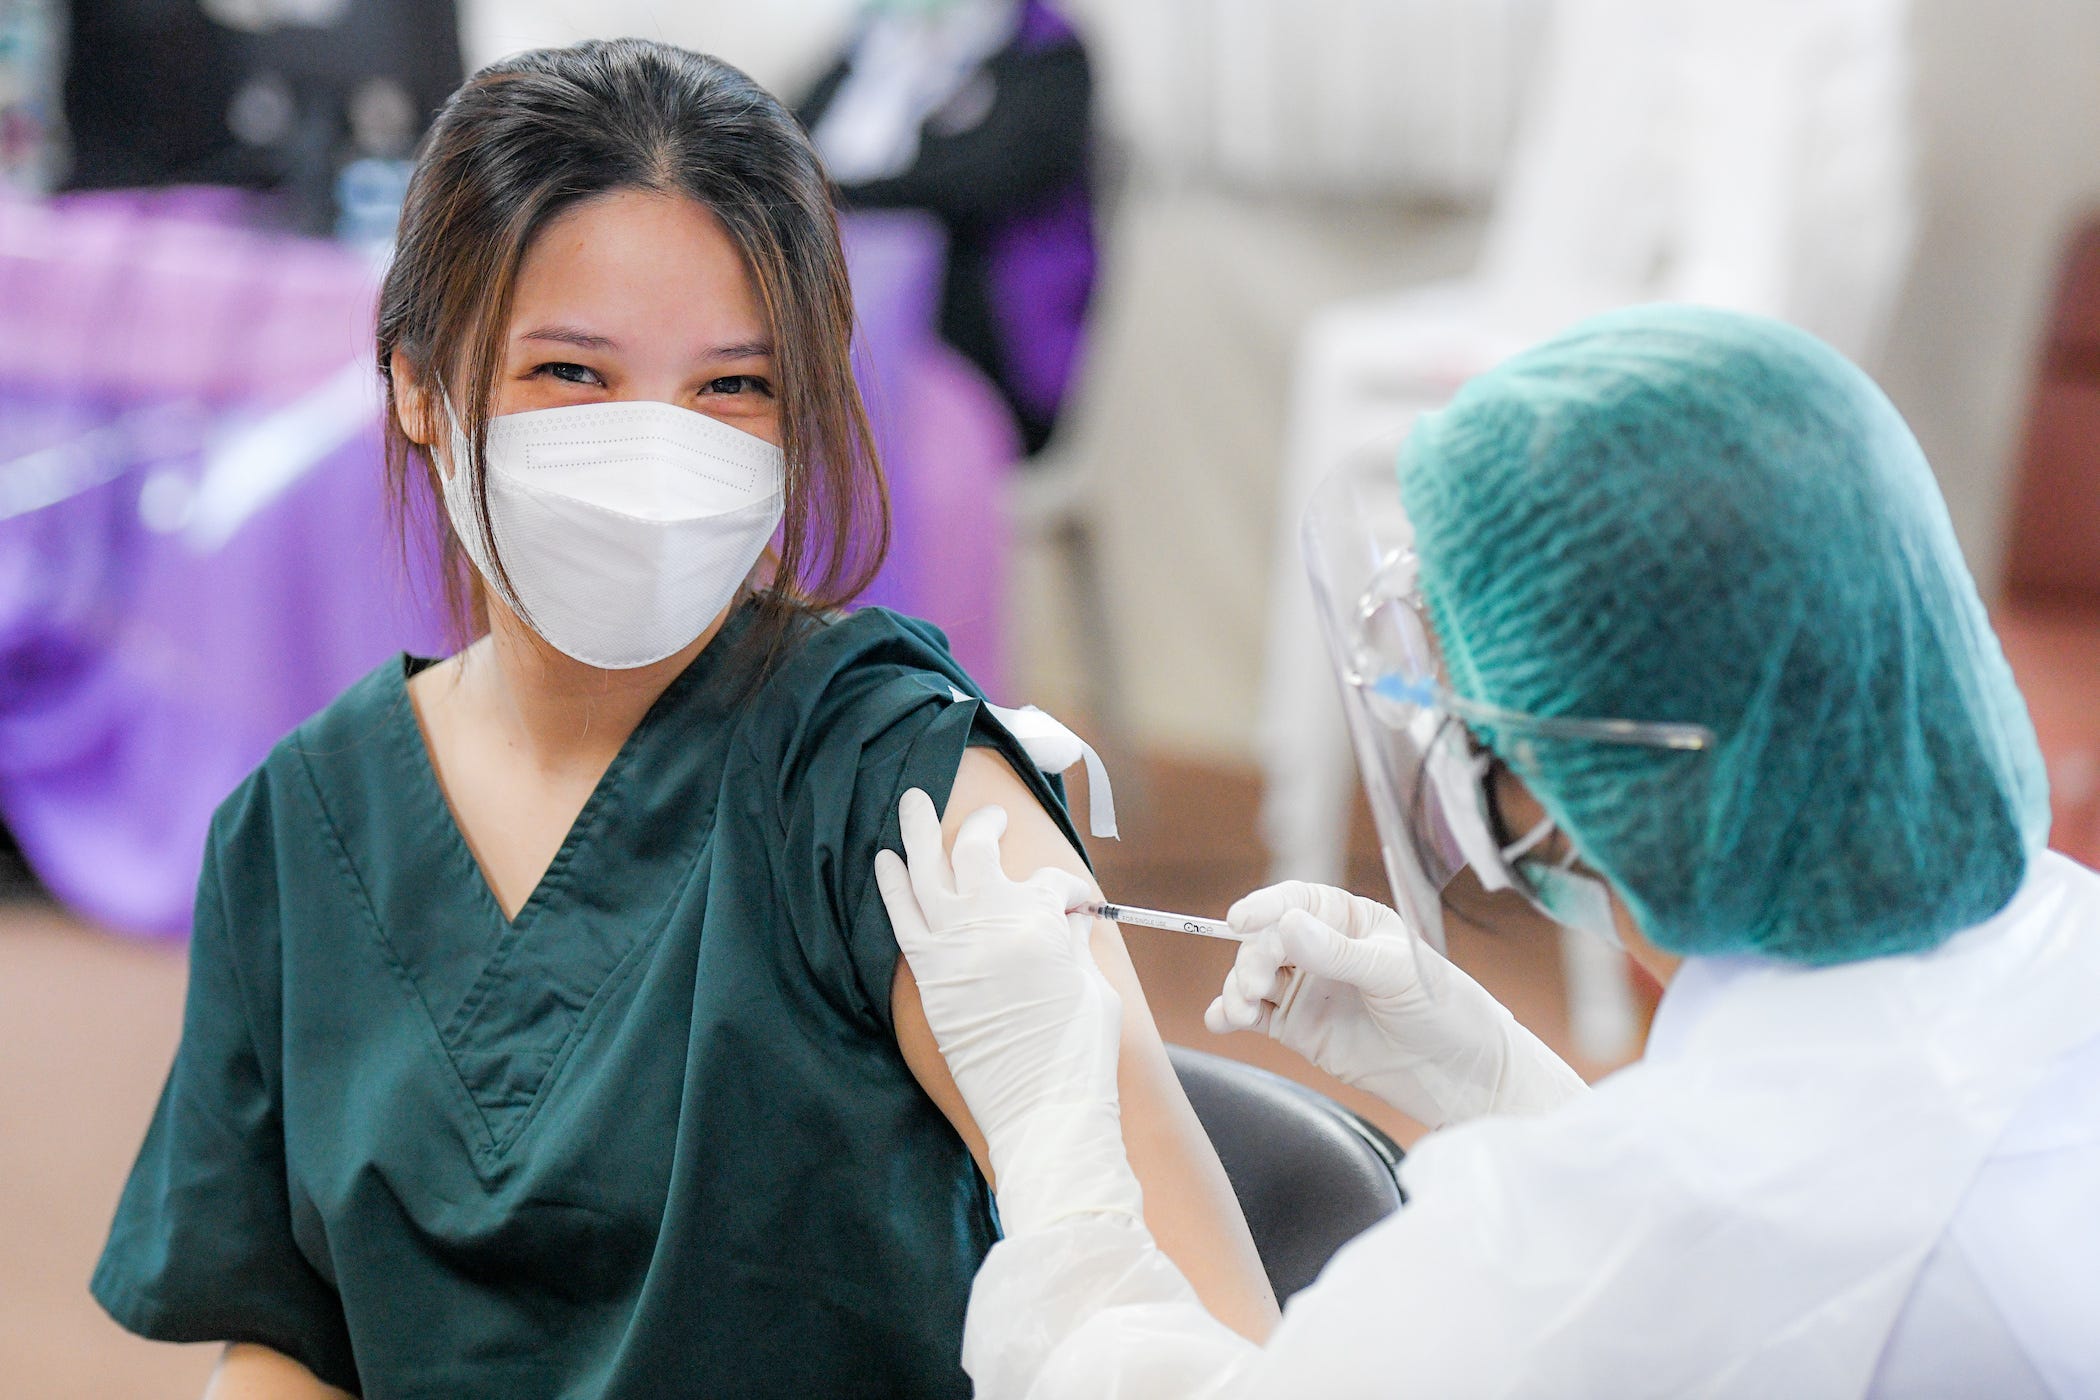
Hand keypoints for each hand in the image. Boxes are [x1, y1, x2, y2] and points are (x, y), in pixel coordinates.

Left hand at [876, 790, 1140, 1233]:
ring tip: (911, 800)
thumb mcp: (1092, 987)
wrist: (1043, 1112)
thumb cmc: (1080, 1055)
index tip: (1076, 907)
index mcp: (1041, 923)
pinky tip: (883, 860)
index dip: (1068, 890)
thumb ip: (1072, 944)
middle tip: (989, 818)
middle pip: (979, 853)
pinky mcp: (928, 976)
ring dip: (918, 831)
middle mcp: (991, 923)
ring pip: (927, 869)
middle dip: (985, 827)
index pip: (1052, 883)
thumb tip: (1062, 921)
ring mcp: (953, 947)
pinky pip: (901, 917)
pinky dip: (891, 885)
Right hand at [1204, 882, 1586, 1129]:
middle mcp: (1324, 950)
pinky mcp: (1301, 1028)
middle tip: (1252, 988)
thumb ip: (1339, 953)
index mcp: (1352, 921)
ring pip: (1254, 977)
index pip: (1298, 901)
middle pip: (1267, 941)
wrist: (1463, 1078)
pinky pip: (1256, 1014)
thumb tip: (1287, 924)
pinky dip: (1230, 1015)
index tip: (1240, 920)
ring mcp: (1310, 989)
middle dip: (1251, 959)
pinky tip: (1222, 1022)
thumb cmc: (1446, 1011)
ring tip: (1240, 1012)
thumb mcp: (1396, 975)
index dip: (1266, 906)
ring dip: (1236, 988)